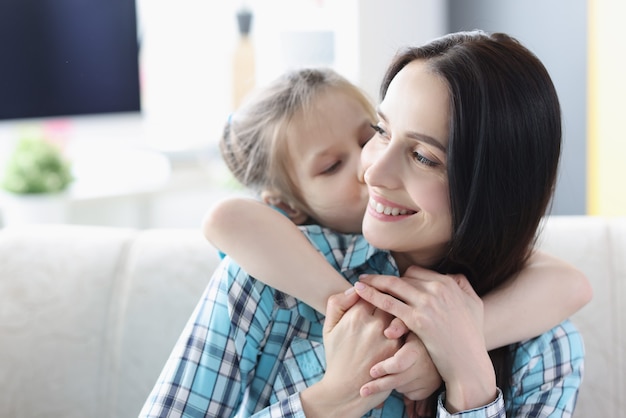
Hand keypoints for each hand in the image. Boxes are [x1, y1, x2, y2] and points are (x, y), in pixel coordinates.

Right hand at [301, 289, 400, 416]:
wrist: (346, 389)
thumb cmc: (337, 355)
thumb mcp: (329, 327)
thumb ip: (337, 303)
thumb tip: (355, 287)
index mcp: (356, 315)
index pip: (374, 289)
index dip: (377, 289)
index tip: (377, 292)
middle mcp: (374, 324)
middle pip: (390, 298)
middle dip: (391, 297)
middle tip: (392, 300)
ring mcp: (389, 338)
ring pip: (402, 312)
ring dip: (400, 311)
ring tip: (395, 316)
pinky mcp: (400, 351)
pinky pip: (409, 329)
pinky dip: (408, 325)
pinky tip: (405, 327)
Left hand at [355, 267, 496, 412]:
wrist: (469, 364)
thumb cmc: (471, 338)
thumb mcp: (474, 305)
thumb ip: (463, 286)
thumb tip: (453, 276)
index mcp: (449, 283)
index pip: (415, 273)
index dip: (400, 279)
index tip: (388, 284)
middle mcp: (438, 289)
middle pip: (402, 279)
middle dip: (383, 279)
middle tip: (366, 278)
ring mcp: (428, 303)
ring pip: (393, 286)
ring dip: (373, 282)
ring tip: (359, 282)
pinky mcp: (418, 320)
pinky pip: (390, 303)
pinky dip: (372, 295)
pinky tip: (359, 292)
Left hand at [360, 332, 440, 400]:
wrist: (440, 347)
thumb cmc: (416, 334)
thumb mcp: (409, 325)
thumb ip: (398, 325)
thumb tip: (388, 333)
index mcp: (418, 348)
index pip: (399, 363)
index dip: (384, 368)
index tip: (371, 372)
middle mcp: (426, 365)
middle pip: (397, 381)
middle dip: (379, 386)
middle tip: (364, 390)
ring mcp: (429, 379)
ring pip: (402, 388)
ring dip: (392, 384)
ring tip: (386, 375)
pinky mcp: (430, 389)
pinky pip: (410, 394)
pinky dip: (403, 389)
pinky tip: (401, 379)